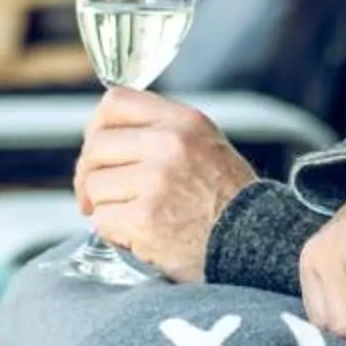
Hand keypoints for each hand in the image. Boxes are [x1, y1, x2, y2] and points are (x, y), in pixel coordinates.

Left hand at [76, 90, 258, 281]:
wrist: (256, 243)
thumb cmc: (227, 199)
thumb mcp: (204, 144)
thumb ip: (162, 131)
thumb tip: (105, 134)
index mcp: (184, 121)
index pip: (115, 102)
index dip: (96, 127)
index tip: (98, 151)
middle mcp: (170, 144)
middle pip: (97, 145)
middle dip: (89, 174)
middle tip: (97, 196)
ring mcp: (157, 181)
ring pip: (95, 185)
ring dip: (105, 206)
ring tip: (134, 217)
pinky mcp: (145, 218)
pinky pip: (102, 220)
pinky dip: (114, 232)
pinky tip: (138, 236)